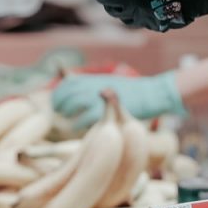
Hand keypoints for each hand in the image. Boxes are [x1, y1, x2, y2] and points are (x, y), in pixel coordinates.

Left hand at [52, 72, 184, 128]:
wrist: (151, 94)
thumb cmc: (131, 93)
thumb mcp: (111, 84)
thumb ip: (94, 87)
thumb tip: (74, 83)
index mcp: (95, 78)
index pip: (67, 83)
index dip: (59, 94)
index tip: (56, 103)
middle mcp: (94, 85)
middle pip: (66, 93)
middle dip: (60, 104)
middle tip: (58, 113)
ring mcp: (100, 97)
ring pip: (72, 104)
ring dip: (66, 113)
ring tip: (67, 122)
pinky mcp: (106, 111)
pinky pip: (84, 118)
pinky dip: (78, 124)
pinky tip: (78, 129)